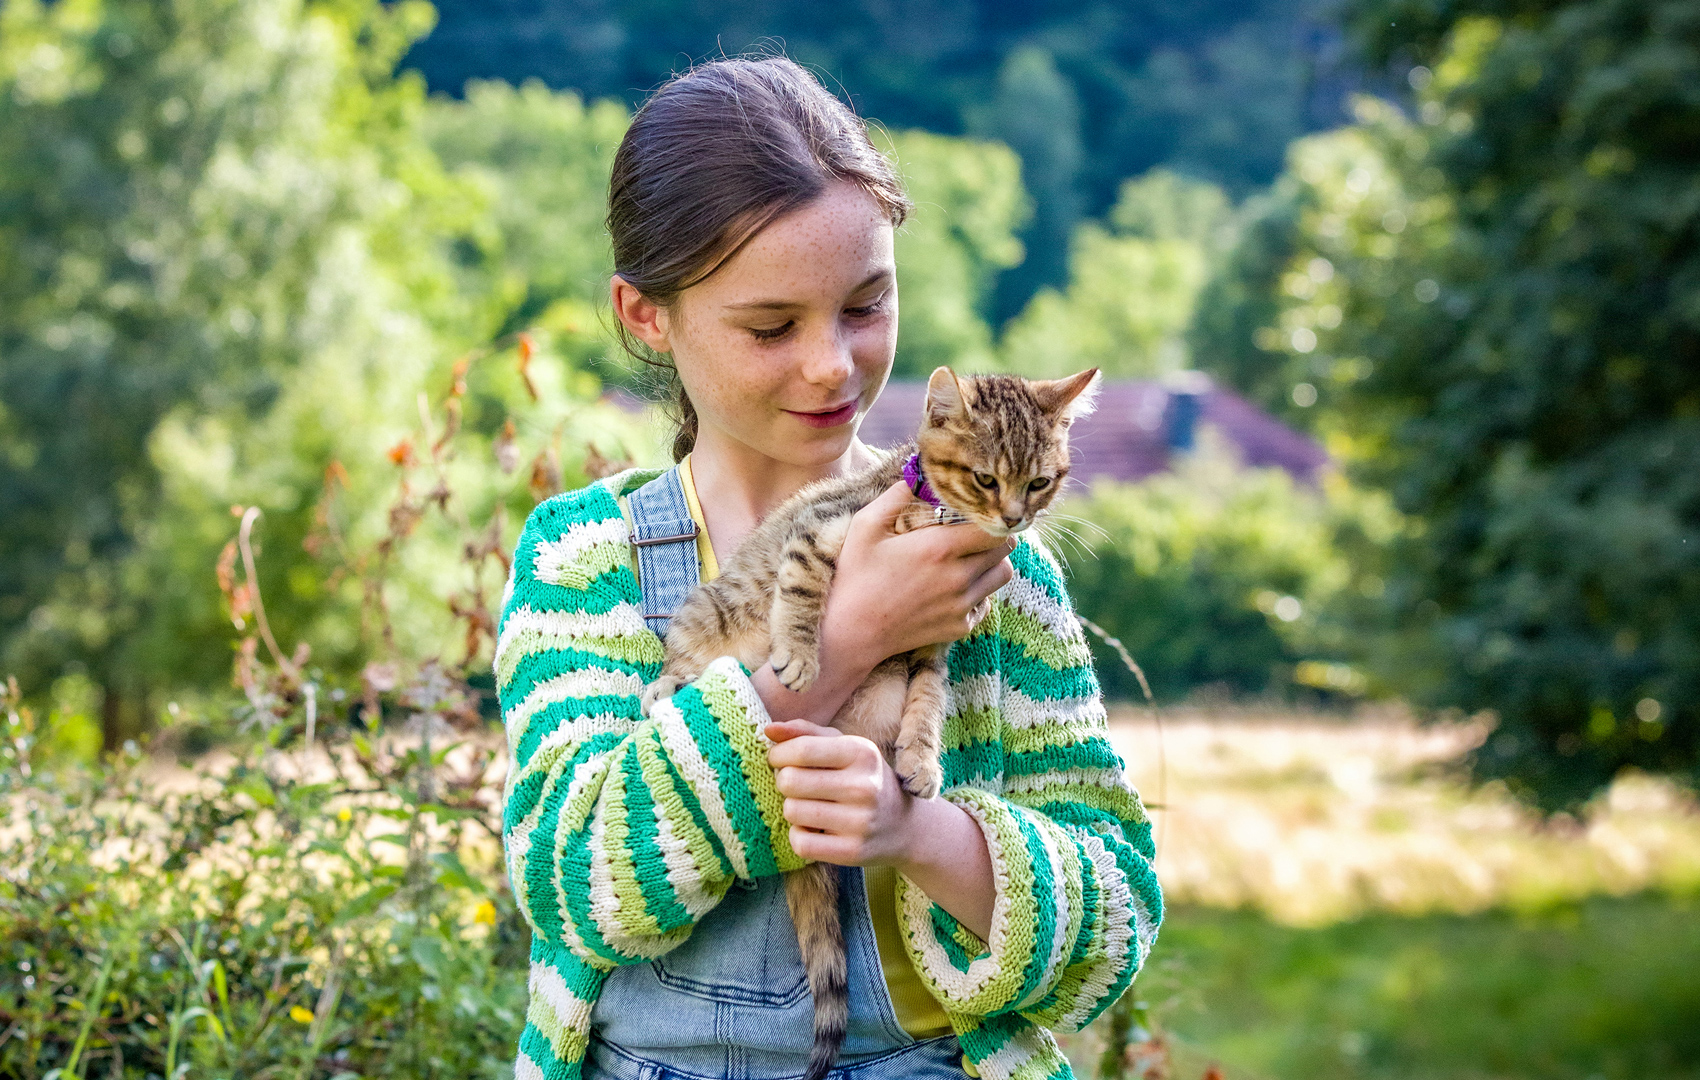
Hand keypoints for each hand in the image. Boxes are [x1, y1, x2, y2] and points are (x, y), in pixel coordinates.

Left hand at [766, 719, 911, 866]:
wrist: (904, 826)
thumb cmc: (864, 778)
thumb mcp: (845, 747)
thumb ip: (806, 733)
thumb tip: (769, 730)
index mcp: (862, 753)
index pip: (802, 750)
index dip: (779, 755)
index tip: (779, 759)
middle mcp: (863, 787)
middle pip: (790, 781)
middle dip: (784, 781)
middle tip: (796, 784)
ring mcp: (859, 822)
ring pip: (791, 811)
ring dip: (792, 808)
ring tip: (809, 806)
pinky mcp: (852, 852)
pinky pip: (800, 843)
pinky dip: (799, 835)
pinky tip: (813, 829)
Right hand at [824, 480, 1014, 669]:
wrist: (851, 632)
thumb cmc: (856, 575)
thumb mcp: (867, 525)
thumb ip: (897, 495)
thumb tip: (919, 473)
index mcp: (940, 548)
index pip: (994, 527)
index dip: (989, 517)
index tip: (974, 515)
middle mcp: (959, 578)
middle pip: (1006, 550)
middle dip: (993, 537)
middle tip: (971, 534)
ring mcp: (962, 606)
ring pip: (1002, 576)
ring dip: (991, 564)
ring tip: (966, 560)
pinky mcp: (960, 627)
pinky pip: (986, 603)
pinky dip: (977, 593)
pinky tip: (951, 588)